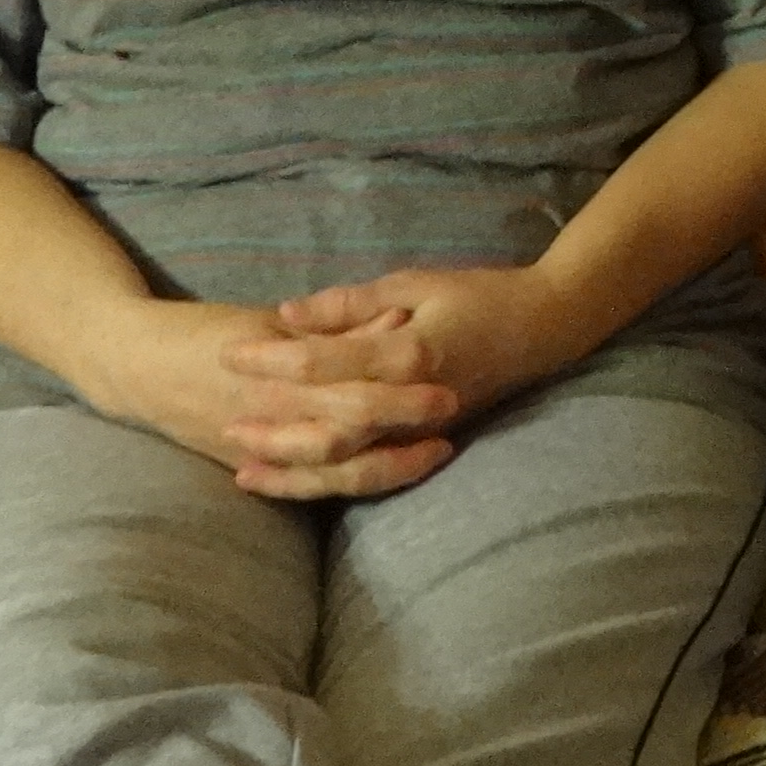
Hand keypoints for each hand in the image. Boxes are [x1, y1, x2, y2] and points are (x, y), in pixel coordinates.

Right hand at [81, 294, 462, 501]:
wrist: (136, 366)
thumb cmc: (208, 332)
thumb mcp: (273, 321)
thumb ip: (334, 328)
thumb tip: (398, 323)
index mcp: (279, 376)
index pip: (352, 392)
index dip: (402, 396)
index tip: (448, 389)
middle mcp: (272, 420)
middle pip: (349, 437)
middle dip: (403, 435)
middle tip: (452, 427)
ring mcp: (259, 451)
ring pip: (332, 472)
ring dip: (385, 468)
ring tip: (432, 456)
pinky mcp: (247, 468)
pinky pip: (304, 487)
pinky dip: (343, 485)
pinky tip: (383, 478)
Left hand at [226, 262, 600, 488]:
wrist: (542, 329)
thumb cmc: (477, 295)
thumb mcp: (412, 282)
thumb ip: (348, 305)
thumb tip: (286, 316)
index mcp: (406, 353)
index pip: (324, 363)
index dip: (271, 360)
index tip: (228, 353)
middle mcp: (410, 401)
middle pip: (328, 430)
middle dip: (273, 430)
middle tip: (224, 424)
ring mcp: (419, 429)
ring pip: (347, 466)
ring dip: (293, 471)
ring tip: (244, 470)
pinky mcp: (424, 442)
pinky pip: (368, 473)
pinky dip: (326, 482)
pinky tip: (292, 481)